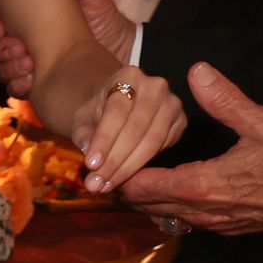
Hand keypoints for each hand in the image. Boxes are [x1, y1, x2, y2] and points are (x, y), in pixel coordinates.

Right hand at [0, 0, 133, 97]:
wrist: (122, 51)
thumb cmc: (106, 20)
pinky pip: (15, 88)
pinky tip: (32, 81)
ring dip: (10, 68)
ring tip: (30, 64)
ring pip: (2, 68)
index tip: (1, 27)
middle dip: (2, 48)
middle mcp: (25, 40)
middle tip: (19, 48)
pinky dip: (19, 85)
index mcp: (31, 17)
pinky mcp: (37, 83)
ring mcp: (29, 63)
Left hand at [71, 65, 184, 193]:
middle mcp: (156, 87)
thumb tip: (88, 150)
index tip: (91, 164)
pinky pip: (162, 148)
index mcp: (129, 77)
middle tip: (95, 184)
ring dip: (127, 168)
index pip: (117, 111)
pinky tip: (121, 180)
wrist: (116, 107)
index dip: (104, 140)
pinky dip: (141, 167)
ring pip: (151, 142)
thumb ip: (83, 133)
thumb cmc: (98, 112)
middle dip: (114, 161)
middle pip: (136, 129)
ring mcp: (172, 104)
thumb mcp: (82, 119)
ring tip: (105, 186)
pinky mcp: (180, 122)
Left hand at [118, 63, 262, 234]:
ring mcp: (210, 224)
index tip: (106, 161)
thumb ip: (224, 99)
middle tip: (110, 169)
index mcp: (199, 185)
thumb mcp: (259, 121)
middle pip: (144, 205)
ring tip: (132, 178)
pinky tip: (168, 191)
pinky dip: (166, 207)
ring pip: (162, 216)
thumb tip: (197, 72)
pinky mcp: (222, 230)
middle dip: (126, 188)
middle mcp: (198, 211)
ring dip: (145, 200)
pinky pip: (182, 221)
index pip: (141, 187)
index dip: (119, 175)